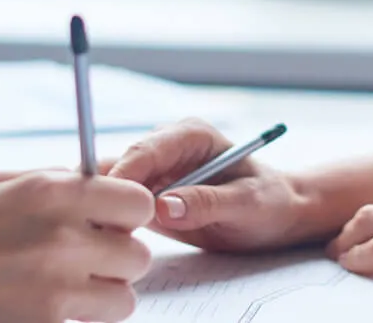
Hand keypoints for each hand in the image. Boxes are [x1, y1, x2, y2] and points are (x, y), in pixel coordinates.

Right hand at [0, 170, 155, 322]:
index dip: (127, 215)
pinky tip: (42, 310)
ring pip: (124, 299)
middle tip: (85, 260)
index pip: (138, 204)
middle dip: (116, 259)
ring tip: (66, 289)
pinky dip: (75, 322)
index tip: (110, 222)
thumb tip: (110, 174)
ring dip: (102, 296)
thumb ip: (59, 179)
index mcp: (52, 193)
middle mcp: (61, 239)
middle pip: (137, 256)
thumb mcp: (0, 185)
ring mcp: (54, 291)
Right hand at [105, 118, 315, 251]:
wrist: (277, 215)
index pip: (146, 150)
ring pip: (113, 185)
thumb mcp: (247, 204)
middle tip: (95, 227)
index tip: (106, 203)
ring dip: (103, 207)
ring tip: (98, 235)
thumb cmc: (269, 202)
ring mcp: (156, 170)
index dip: (123, 176)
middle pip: (122, 166)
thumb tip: (165, 207)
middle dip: (106, 194)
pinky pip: (119, 202)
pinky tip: (107, 238)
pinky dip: (109, 217)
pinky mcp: (149, 193)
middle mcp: (168, 147)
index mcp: (192, 135)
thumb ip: (208, 203)